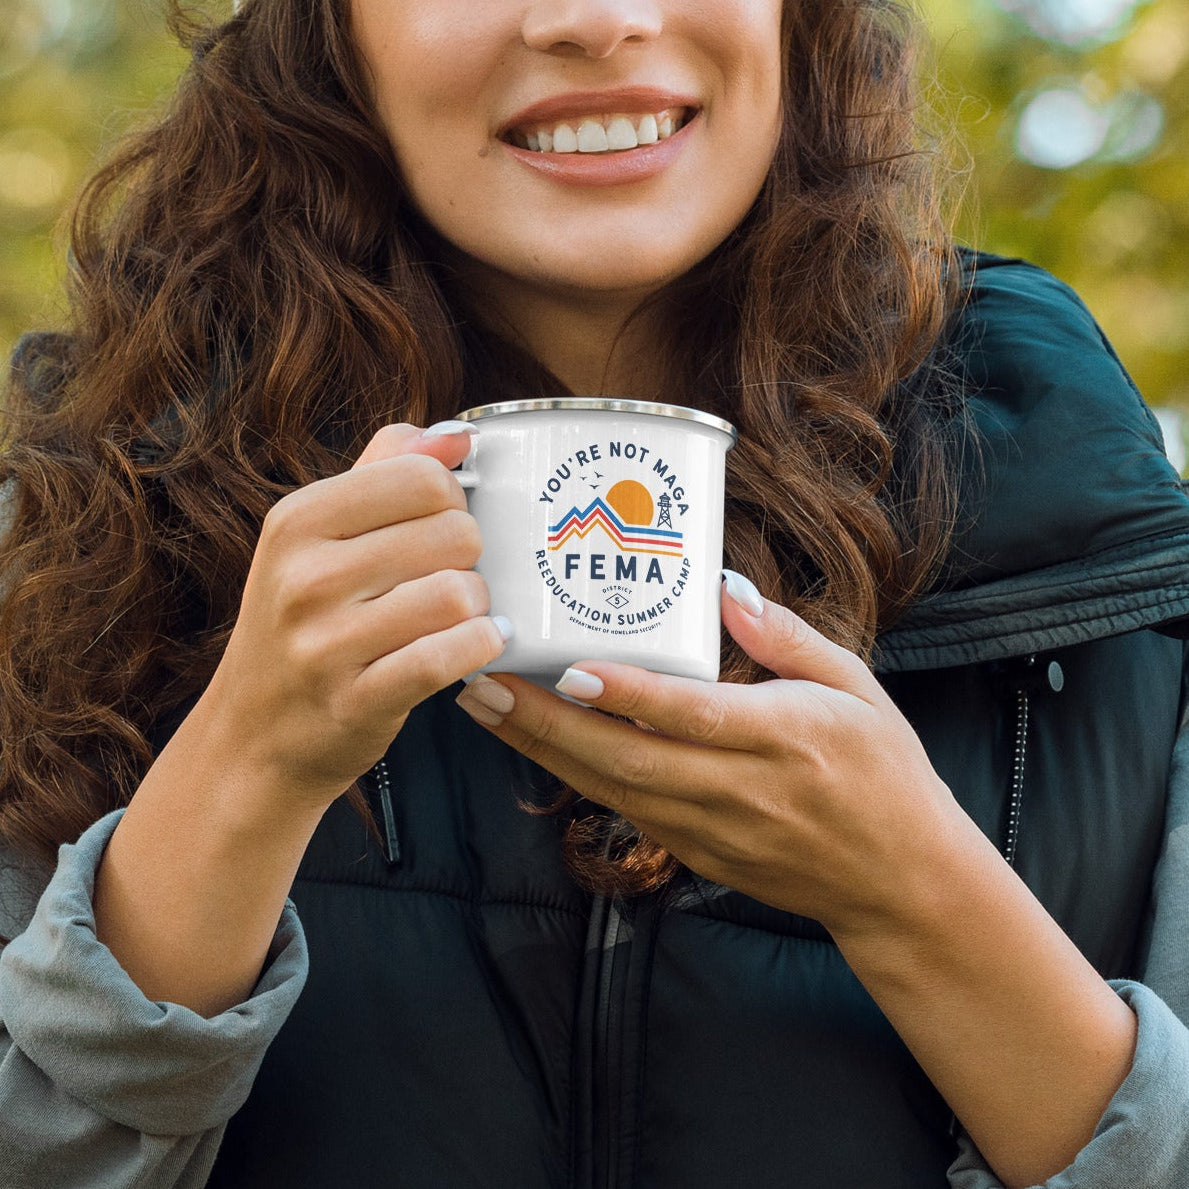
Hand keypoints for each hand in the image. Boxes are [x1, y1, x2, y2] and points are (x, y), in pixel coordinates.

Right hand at [200, 421, 508, 807]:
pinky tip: (478, 644)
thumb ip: (385, 471)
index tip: (440, 525)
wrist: (255, 737)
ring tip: (462, 615)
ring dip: (478, 606)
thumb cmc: (303, 625)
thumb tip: (456, 434)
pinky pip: (449, 656)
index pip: (422, 477)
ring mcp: (325, 644)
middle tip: (450, 576)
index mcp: (297, 521)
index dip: (453, 500)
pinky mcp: (357, 701)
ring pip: (457, 593)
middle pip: (453, 532)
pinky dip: (480, 647)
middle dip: (470, 556)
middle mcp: (304, 577)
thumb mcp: (317, 538)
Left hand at [455, 570, 960, 935]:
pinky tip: (537, 743)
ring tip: (487, 706)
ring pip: (613, 790)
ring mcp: (714, 832)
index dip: (628, 694)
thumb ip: (788, 636)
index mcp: (785, 738)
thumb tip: (723, 588)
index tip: (568, 666)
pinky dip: (577, 777)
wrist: (900, 883)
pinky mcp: (698, 857)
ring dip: (544, 750)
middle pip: (628, 759)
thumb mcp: (858, 688)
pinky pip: (628, 812)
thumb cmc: (884, 773)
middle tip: (484, 681)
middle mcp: (741, 790)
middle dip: (547, 723)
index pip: (692, 715)